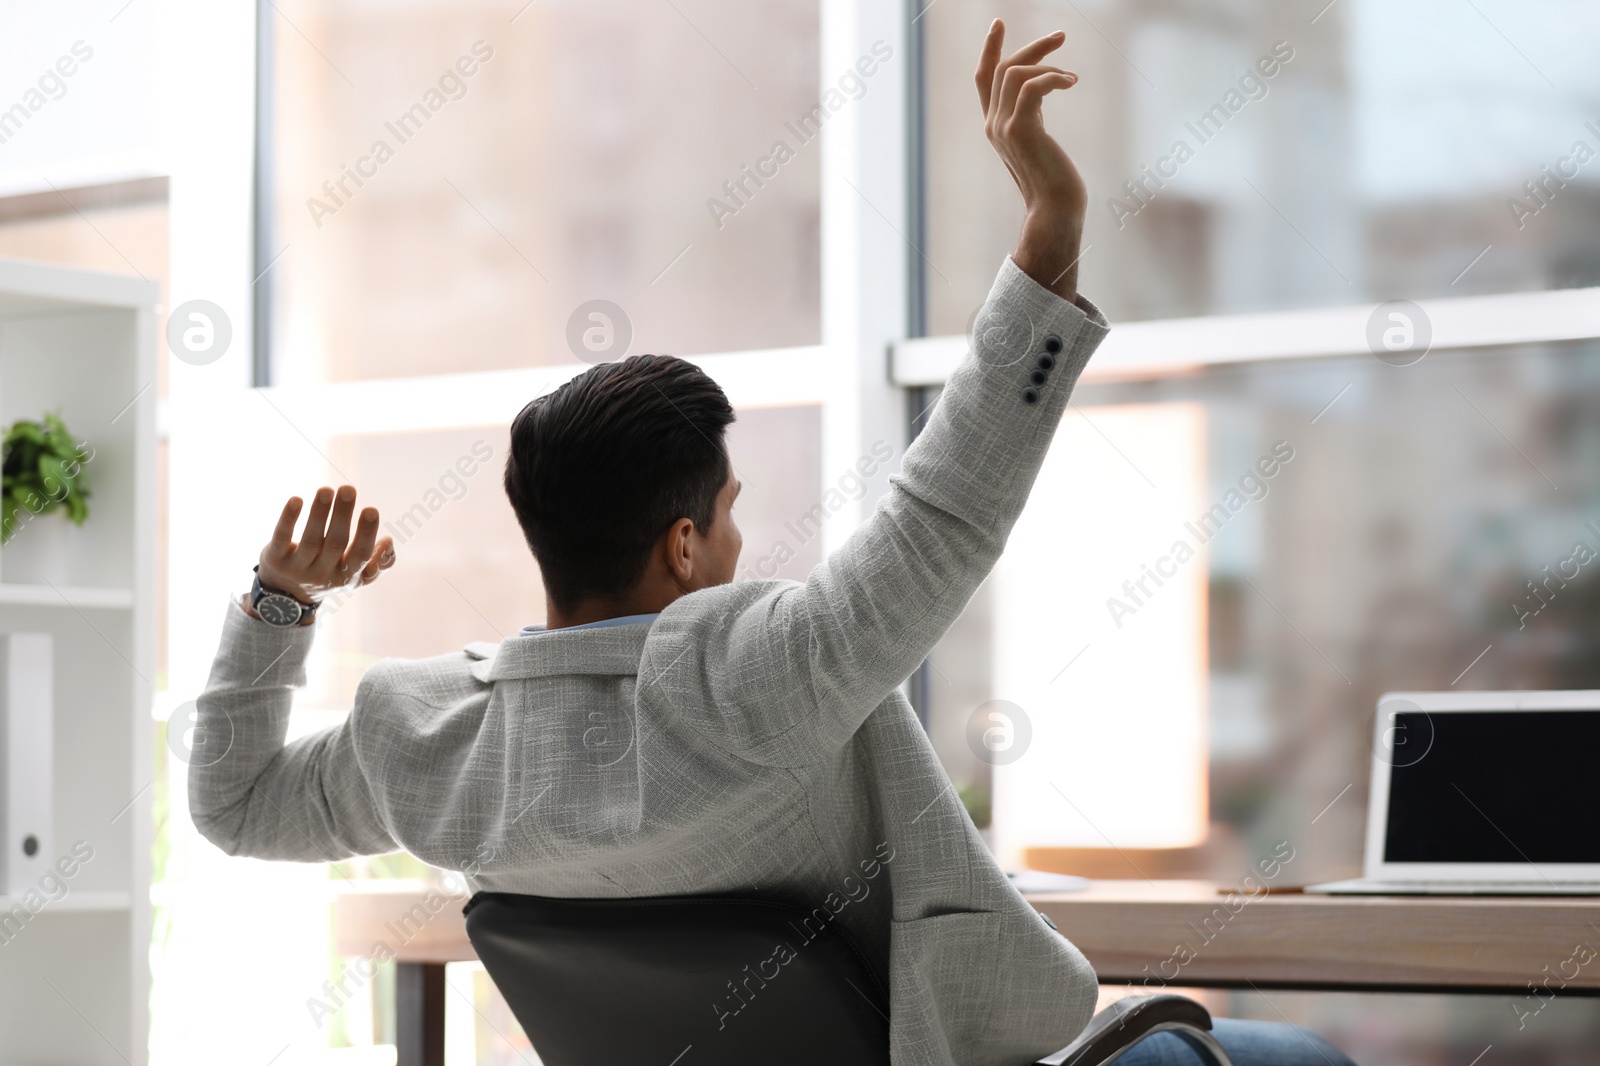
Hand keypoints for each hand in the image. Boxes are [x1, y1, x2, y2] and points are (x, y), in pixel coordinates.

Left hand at [249, 485, 395, 615]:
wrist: (286, 595)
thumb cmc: (330, 575)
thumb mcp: (356, 577)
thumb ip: (380, 563)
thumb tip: (389, 541)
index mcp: (346, 578)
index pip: (359, 556)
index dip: (365, 534)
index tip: (371, 509)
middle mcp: (322, 575)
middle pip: (335, 544)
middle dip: (342, 515)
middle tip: (348, 489)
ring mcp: (297, 568)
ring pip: (310, 540)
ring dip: (319, 513)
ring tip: (326, 490)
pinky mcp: (275, 559)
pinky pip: (282, 538)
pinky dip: (288, 519)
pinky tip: (296, 500)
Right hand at [976, 20, 1085, 300]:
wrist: (1054, 209)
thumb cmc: (1054, 182)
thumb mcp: (1039, 142)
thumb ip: (1032, 118)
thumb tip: (1042, 91)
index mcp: (995, 126)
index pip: (983, 79)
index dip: (990, 49)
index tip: (999, 24)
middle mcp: (993, 125)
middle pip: (1003, 68)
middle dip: (1032, 48)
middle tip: (1061, 37)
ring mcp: (1004, 128)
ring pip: (1015, 74)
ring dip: (1046, 65)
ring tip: (1071, 78)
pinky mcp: (1021, 131)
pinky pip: (1032, 86)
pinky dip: (1053, 78)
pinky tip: (1072, 83)